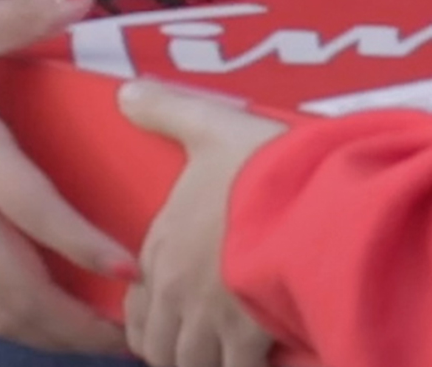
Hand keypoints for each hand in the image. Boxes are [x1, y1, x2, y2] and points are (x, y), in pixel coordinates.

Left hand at [118, 80, 286, 366]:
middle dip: (170, 347)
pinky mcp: (247, 339)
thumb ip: (169, 111)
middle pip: (158, 342)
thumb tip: (124, 92)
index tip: (164, 315)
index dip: (148, 313)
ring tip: (215, 355)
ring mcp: (209, 320)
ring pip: (187, 363)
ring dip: (197, 361)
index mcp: (164, 244)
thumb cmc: (258, 167)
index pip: (136, 299)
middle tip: (189, 342)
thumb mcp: (212, 126)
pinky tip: (254, 357)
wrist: (307, 204)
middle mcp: (176, 289)